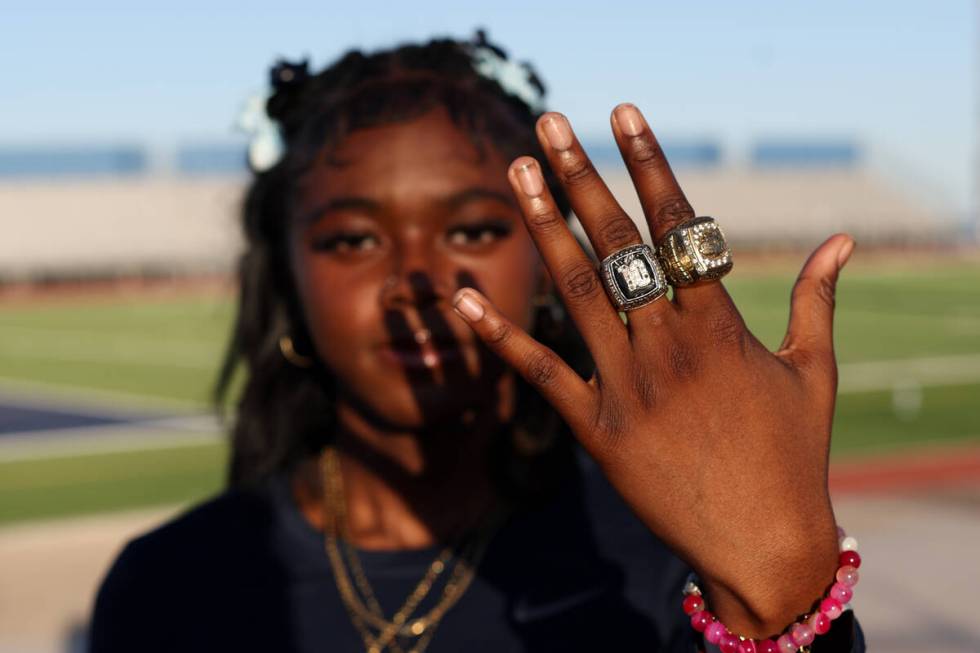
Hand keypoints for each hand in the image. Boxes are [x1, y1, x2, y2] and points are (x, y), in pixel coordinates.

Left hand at [452, 104, 853, 637]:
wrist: (764, 544)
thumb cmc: (794, 455)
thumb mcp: (815, 372)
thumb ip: (817, 300)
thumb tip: (840, 240)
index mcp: (721, 327)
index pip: (679, 226)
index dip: (649, 164)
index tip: (622, 115)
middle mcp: (668, 347)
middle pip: (618, 244)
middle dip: (582, 177)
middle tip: (549, 125)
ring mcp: (628, 388)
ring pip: (577, 291)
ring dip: (544, 226)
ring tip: (517, 173)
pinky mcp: (596, 431)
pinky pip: (541, 372)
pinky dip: (501, 335)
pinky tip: (465, 297)